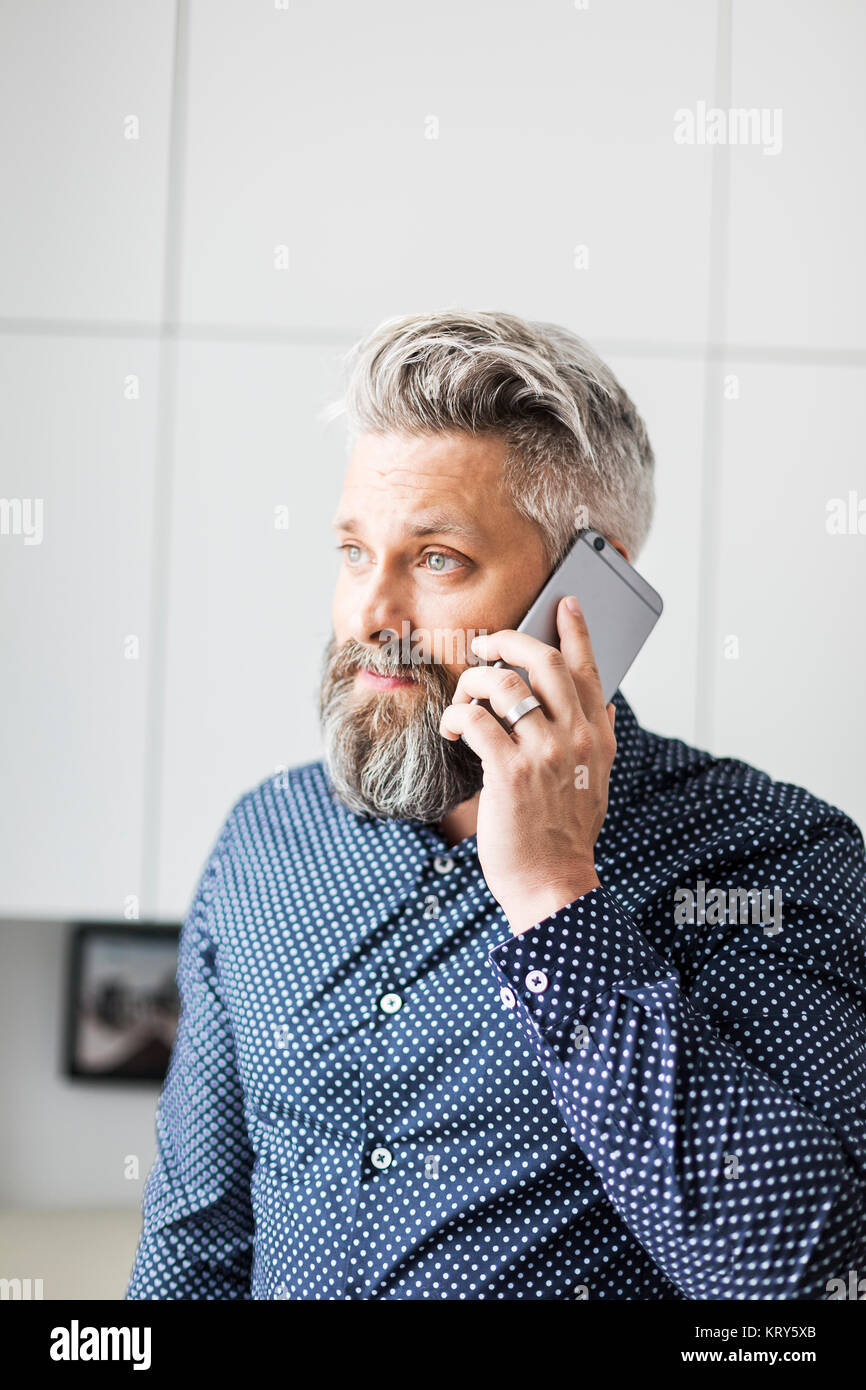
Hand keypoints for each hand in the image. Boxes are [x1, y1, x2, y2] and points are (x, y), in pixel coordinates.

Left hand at [439, 595, 616, 934]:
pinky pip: (476, 719)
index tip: (563, 603)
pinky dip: (458, 715)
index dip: (575, 630)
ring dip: (475, 680)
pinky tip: (452, 727)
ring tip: (464, 696)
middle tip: (487, 644)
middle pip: (543, 661)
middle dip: (508, 641)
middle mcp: (575, 737)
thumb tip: (604, 700)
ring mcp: (544, 753)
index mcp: (597, 737)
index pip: (590, 668)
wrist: (553, 884)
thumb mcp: (597, 781)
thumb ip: (598, 739)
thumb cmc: (564, 834)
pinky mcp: (509, 772)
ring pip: (504, 683)